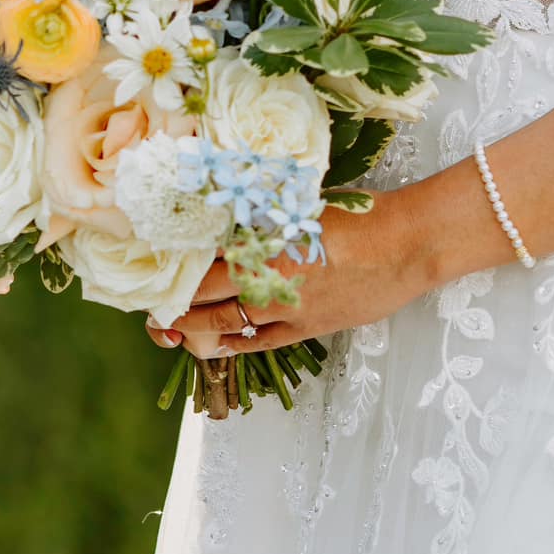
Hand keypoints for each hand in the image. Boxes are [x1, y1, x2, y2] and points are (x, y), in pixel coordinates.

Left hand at [143, 189, 424, 360]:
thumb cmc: (360, 216)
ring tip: (168, 329)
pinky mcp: (306, 329)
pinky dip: (232, 346)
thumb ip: (268, 215)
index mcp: (263, 243)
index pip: (203, 261)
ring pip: (224, 325)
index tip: (153, 269)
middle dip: (173, 303)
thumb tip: (236, 212)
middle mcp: (267, 279)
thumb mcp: (305, 206)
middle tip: (149, 306)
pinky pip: (258, 343)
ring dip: (192, 328)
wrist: (404, 246)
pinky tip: (213, 347)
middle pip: (204, 296)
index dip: (174, 269)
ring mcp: (285, 310)